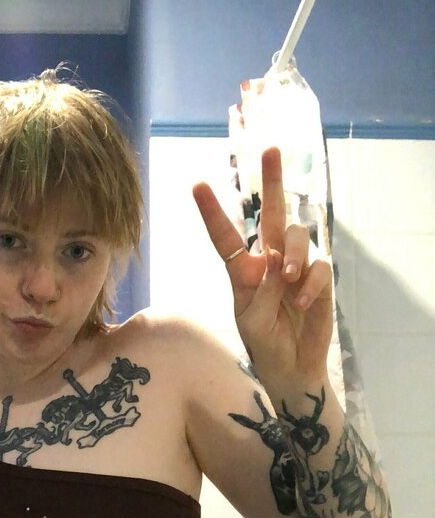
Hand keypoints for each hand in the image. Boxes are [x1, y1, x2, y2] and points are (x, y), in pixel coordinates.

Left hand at [192, 147, 332, 385]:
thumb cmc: (263, 343)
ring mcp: (296, 267)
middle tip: (270, 149)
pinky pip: (318, 266)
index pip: (226, 237)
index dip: (213, 212)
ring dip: (291, 253)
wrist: (290, 368)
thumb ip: (258, 290)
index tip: (197, 185)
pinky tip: (302, 302)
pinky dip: (310, 282)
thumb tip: (272, 264)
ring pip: (295, 236)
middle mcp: (269, 261)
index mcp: (244, 270)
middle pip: (270, 214)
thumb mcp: (250, 319)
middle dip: (271, 181)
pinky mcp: (319, 279)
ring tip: (287, 279)